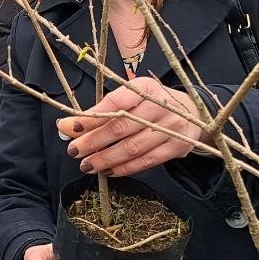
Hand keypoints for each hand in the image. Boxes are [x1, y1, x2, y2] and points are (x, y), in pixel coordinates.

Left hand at [56, 78, 205, 177]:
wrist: (192, 113)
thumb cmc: (150, 104)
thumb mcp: (129, 97)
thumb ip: (101, 111)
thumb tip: (66, 127)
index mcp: (145, 88)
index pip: (115, 102)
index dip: (92, 116)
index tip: (71, 126)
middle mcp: (161, 106)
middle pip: (122, 127)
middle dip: (94, 141)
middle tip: (74, 150)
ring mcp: (172, 128)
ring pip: (133, 147)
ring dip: (106, 159)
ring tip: (87, 165)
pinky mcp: (177, 147)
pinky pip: (147, 161)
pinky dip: (125, 168)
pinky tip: (108, 171)